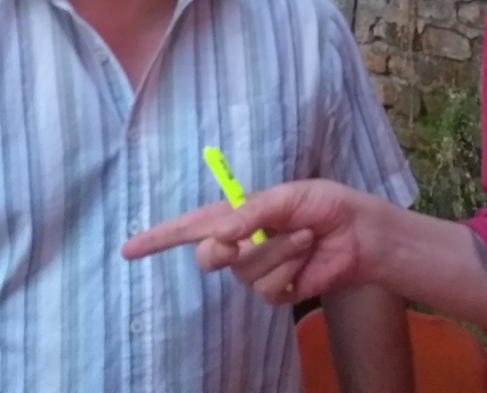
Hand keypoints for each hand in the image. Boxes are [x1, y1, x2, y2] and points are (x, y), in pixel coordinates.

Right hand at [122, 179, 382, 303]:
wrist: (357, 231)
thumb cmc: (323, 204)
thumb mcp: (287, 195)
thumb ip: (251, 211)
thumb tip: (220, 234)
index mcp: (236, 214)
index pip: (189, 227)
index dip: (157, 238)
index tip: (128, 249)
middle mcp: (240, 243)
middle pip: (207, 256)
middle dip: (221, 249)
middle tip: (238, 240)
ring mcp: (256, 269)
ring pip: (244, 270)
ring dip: (277, 250)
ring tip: (303, 234)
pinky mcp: (276, 290)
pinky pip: (267, 287)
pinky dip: (289, 267)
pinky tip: (307, 253)